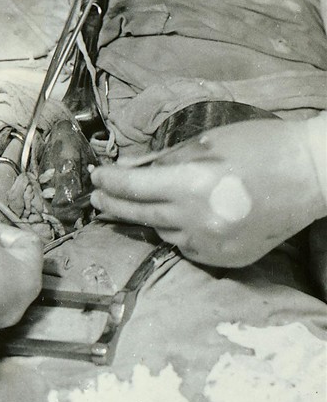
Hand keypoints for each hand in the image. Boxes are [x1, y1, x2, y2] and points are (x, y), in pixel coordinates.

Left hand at [90, 119, 325, 267]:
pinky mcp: (226, 259)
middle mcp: (197, 219)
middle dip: (113, 205)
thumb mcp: (204, 143)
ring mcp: (212, 244)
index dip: (108, 182)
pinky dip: (177, 232)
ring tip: (138, 204)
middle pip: (139, 214)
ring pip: (162, 232)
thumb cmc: (259, 147)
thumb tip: (125, 170)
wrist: (311, 176)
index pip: (132, 187)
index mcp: (190, 184)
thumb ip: (161, 160)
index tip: (95, 177)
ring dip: (147, 217)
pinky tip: (177, 219)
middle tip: (96, 199)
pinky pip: (186, 247)